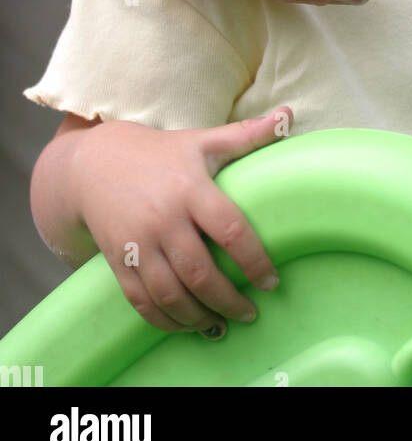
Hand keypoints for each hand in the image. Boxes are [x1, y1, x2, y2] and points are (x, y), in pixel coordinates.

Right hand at [70, 108, 292, 334]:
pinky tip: (187, 324)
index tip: (271, 281)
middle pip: (200, 272)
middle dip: (229, 299)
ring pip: (170, 293)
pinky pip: (142, 301)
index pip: (230, 230)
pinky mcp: (118, 261)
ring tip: (223, 324)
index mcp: (190, 188)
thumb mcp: (203, 141)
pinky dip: (165, 320)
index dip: (254, 260)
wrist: (94, 165)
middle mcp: (163, 219)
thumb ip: (247, 134)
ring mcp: (137, 243)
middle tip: (251, 312)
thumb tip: (289, 115)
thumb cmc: (161, 153)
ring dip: (199, 316)